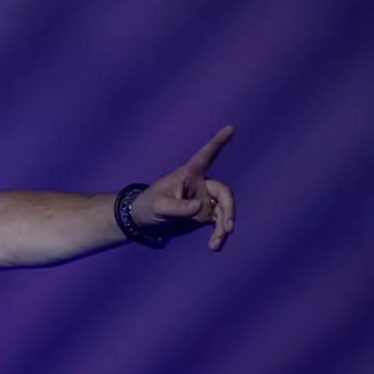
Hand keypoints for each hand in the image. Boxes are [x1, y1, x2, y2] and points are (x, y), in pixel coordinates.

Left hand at [130, 125, 235, 250]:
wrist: (143, 220)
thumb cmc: (147, 205)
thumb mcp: (158, 206)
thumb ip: (178, 207)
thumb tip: (200, 207)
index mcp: (188, 174)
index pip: (205, 156)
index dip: (218, 142)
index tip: (230, 128)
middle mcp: (201, 184)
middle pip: (223, 192)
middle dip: (228, 209)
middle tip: (227, 227)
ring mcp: (205, 200)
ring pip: (224, 210)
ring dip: (223, 226)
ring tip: (216, 242)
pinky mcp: (205, 214)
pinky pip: (219, 223)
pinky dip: (219, 234)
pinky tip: (214, 245)